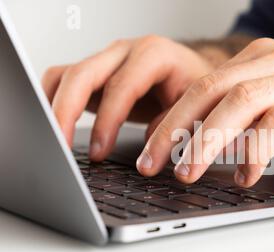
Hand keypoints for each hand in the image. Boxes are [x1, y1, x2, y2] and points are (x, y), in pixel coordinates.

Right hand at [42, 35, 213, 160]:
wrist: (192, 72)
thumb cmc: (195, 87)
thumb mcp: (196, 105)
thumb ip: (174, 123)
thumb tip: (149, 149)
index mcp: (154, 54)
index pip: (121, 86)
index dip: (107, 120)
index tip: (98, 151)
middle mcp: (125, 52)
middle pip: (82, 74)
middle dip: (66, 113)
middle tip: (61, 148)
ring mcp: (106, 60)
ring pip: (66, 76)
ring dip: (53, 108)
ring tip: (52, 141)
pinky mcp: (96, 73)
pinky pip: (63, 82)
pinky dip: (53, 103)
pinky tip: (53, 126)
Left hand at [140, 38, 273, 185]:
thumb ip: (249, 109)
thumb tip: (208, 138)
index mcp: (259, 59)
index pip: (201, 85)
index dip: (171, 116)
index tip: (150, 147)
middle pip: (210, 90)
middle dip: (175, 129)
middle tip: (152, 163)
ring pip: (239, 103)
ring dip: (207, 140)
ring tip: (187, 173)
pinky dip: (256, 151)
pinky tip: (245, 175)